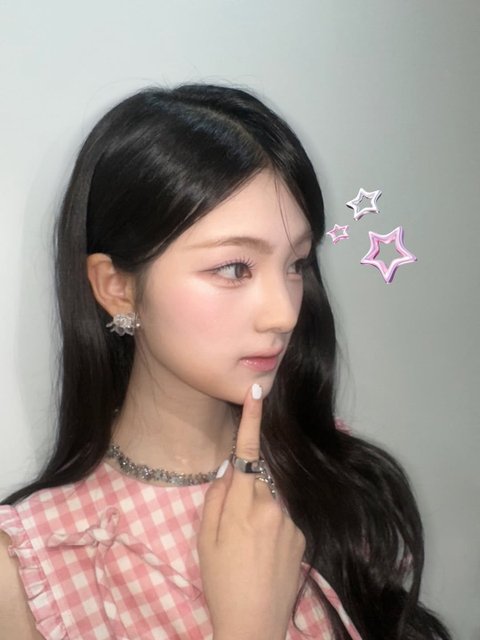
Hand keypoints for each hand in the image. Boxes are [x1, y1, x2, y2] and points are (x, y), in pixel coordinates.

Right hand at [198, 384, 305, 639]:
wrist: (253, 626)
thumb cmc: (221, 582)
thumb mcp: (205, 540)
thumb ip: (215, 498)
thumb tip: (228, 471)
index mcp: (245, 504)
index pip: (247, 452)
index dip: (251, 420)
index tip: (258, 392)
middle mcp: (274, 506)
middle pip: (258, 479)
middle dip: (245, 489)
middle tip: (233, 526)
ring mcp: (292, 522)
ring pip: (270, 500)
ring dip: (259, 511)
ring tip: (249, 548)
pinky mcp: (304, 537)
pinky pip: (283, 518)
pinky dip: (272, 527)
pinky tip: (264, 555)